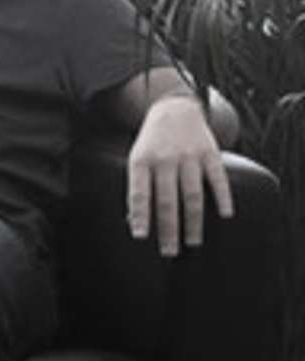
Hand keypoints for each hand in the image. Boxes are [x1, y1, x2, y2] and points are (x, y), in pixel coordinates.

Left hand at [127, 94, 233, 255]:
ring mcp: (190, 156)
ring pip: (192, 194)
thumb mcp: (136, 159)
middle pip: (167, 200)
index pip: (140, 193)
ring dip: (193, 221)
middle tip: (169, 252)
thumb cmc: (151, 143)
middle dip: (168, 229)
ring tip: (193, 242)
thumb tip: (136, 223)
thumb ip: (137, 188)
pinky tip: (225, 215)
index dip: (140, 215)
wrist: (174, 108)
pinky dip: (223, 196)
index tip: (141, 237)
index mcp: (142, 161)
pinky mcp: (211, 153)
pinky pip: (218, 178)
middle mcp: (166, 159)